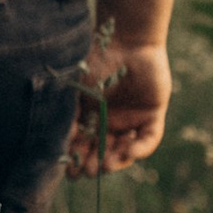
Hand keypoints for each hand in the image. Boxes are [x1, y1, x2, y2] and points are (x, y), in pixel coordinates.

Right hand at [67, 36, 171, 175]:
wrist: (126, 40)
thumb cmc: (97, 61)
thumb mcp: (76, 92)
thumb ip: (70, 117)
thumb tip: (60, 145)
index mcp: (90, 117)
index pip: (84, 146)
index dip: (77, 160)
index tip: (69, 172)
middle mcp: (111, 122)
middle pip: (104, 152)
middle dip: (94, 164)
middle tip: (87, 171)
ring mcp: (132, 119)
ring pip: (125, 150)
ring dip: (116, 161)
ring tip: (105, 166)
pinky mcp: (153, 114)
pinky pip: (149, 138)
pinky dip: (140, 148)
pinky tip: (128, 151)